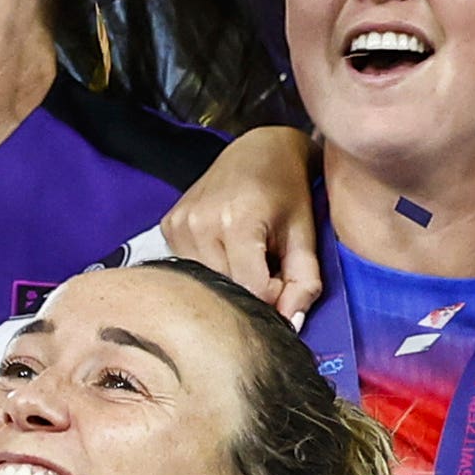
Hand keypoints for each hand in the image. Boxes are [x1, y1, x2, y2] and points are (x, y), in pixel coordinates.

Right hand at [154, 124, 320, 324]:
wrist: (258, 151)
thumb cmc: (288, 192)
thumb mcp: (306, 236)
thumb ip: (304, 282)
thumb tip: (290, 323)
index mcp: (237, 222)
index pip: (252, 290)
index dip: (274, 298)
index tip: (286, 282)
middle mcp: (199, 223)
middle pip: (226, 288)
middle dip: (252, 291)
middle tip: (270, 270)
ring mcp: (178, 224)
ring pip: (204, 282)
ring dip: (230, 281)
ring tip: (249, 259)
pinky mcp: (167, 226)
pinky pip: (188, 267)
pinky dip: (210, 268)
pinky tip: (226, 250)